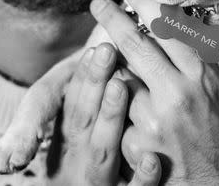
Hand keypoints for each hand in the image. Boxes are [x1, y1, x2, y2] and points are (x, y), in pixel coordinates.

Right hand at [0, 44, 161, 185]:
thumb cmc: (92, 159)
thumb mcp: (80, 133)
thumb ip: (88, 102)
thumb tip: (102, 53)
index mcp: (65, 140)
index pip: (71, 102)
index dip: (83, 75)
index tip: (98, 46)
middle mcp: (73, 160)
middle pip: (82, 118)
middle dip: (93, 83)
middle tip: (107, 50)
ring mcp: (94, 182)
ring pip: (101, 151)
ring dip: (109, 118)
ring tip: (120, 86)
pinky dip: (141, 179)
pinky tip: (153, 162)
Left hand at [90, 0, 218, 184]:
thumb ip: (207, 61)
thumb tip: (185, 24)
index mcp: (206, 73)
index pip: (171, 26)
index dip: (146, 2)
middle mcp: (182, 90)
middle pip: (137, 42)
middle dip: (113, 18)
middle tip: (98, 2)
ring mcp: (157, 116)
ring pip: (122, 76)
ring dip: (117, 70)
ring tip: (112, 63)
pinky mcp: (138, 141)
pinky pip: (120, 112)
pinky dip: (122, 108)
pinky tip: (133, 115)